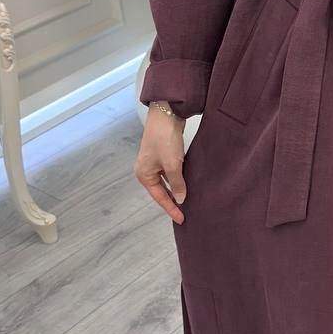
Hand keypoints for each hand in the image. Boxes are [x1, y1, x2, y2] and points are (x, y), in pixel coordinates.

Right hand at [134, 105, 187, 223]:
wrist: (166, 114)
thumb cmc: (164, 140)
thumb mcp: (172, 164)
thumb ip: (177, 184)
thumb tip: (181, 199)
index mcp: (144, 175)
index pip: (159, 197)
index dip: (171, 209)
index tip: (182, 219)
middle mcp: (146, 170)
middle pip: (161, 191)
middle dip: (172, 201)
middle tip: (185, 213)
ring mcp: (154, 162)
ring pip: (166, 182)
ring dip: (176, 190)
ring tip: (188, 201)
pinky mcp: (163, 155)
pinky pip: (170, 173)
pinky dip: (178, 179)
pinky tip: (187, 184)